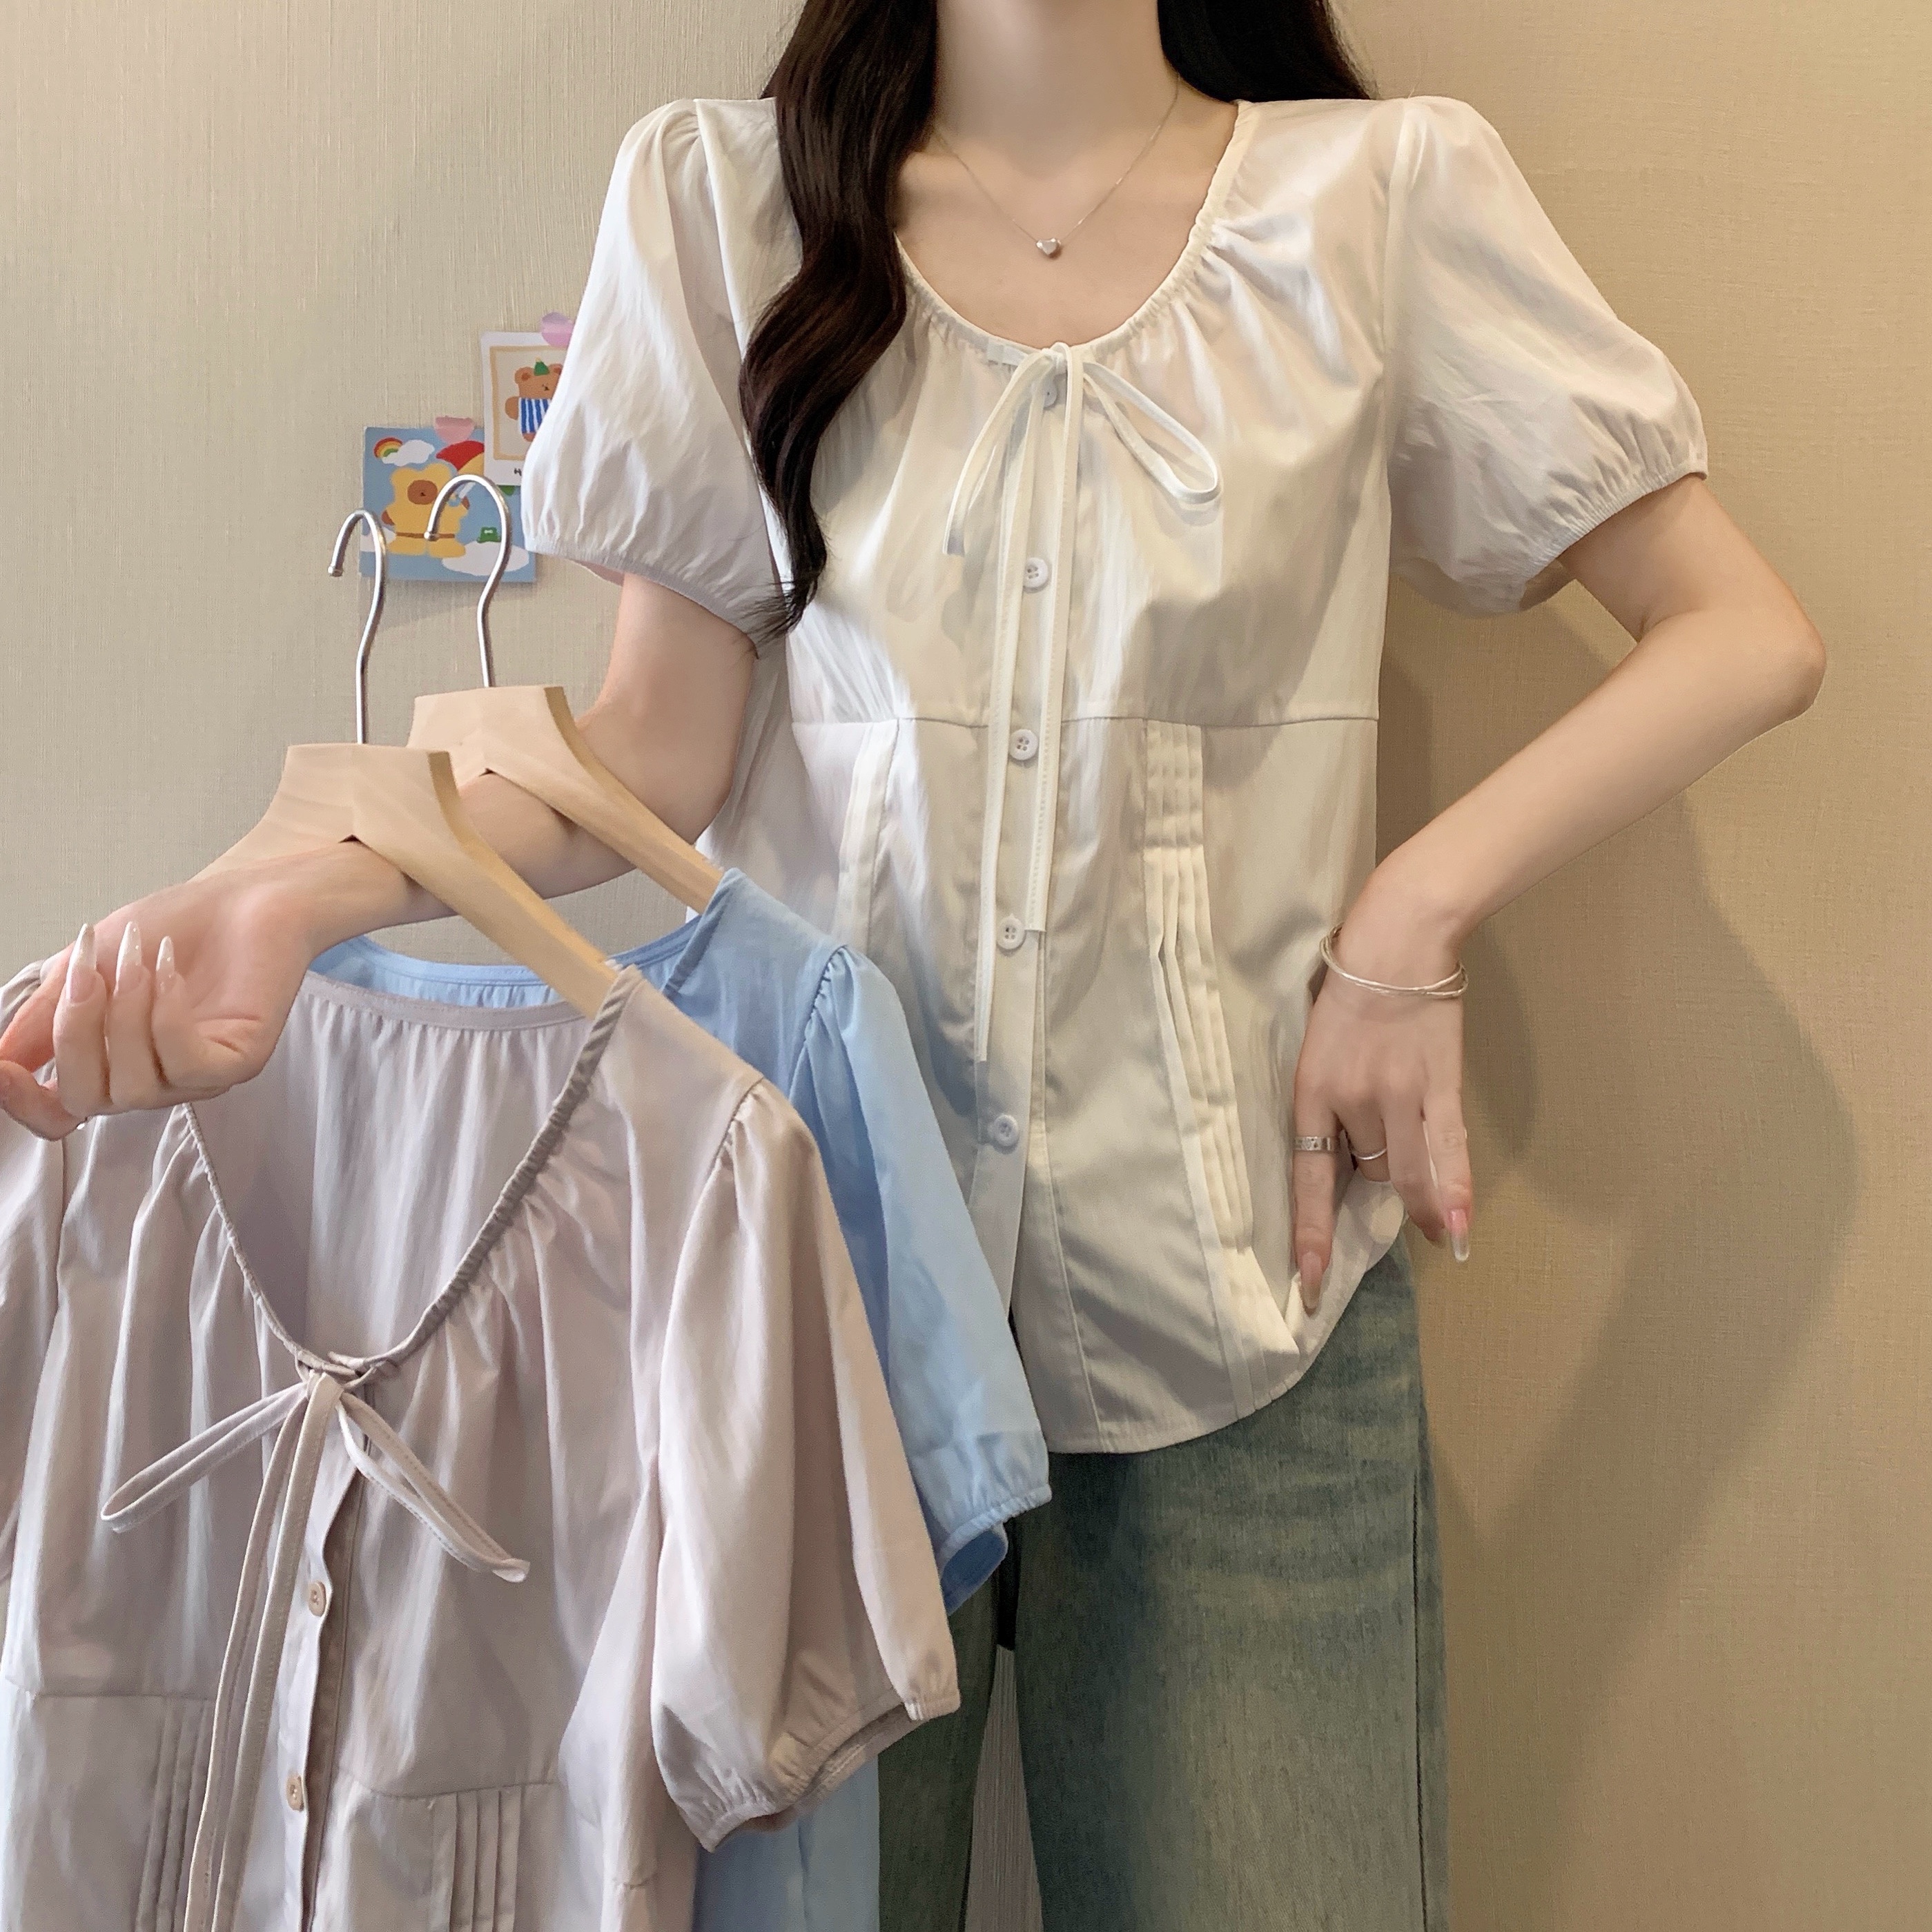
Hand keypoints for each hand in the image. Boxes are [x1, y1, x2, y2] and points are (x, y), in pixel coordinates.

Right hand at [0, 856, 346, 1139]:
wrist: (241, 896)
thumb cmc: (169, 928)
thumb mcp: (84, 967)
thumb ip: (43, 1016)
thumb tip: (1, 1060)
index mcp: (109, 1065)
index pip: (58, 1115)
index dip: (20, 1102)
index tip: (1, 1066)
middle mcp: (151, 1080)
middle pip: (87, 1100)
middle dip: (74, 1034)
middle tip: (87, 972)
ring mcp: (196, 1077)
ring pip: (134, 1086)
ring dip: (124, 1014)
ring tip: (135, 956)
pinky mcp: (239, 1061)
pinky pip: (186, 1064)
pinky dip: (166, 1017)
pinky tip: (168, 971)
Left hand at [1288, 893, 1473, 1313]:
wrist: (1397, 940)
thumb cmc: (1347, 987)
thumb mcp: (1315, 1046)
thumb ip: (1327, 1100)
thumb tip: (1341, 1151)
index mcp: (1310, 1091)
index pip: (1307, 1178)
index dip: (1310, 1234)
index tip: (1307, 1282)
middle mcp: (1353, 1101)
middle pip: (1364, 1174)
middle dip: (1371, 1192)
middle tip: (1379, 1208)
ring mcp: (1400, 1096)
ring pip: (1406, 1174)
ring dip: (1418, 1205)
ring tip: (1435, 1233)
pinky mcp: (1441, 1086)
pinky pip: (1449, 1152)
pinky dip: (1455, 1194)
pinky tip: (1459, 1232)